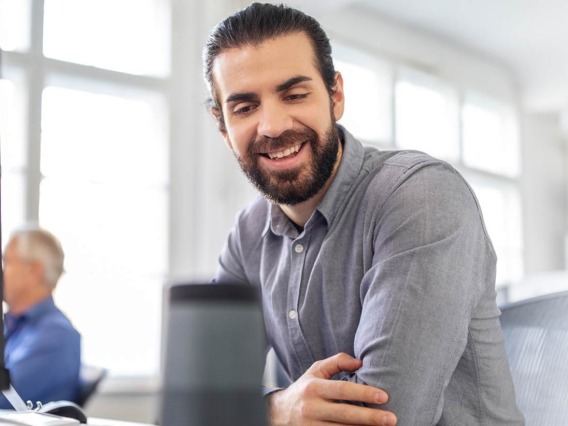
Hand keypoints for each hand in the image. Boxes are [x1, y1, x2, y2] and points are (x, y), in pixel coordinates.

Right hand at [267, 352, 396, 425]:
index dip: (363, 393)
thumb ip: (337, 362)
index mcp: (313, 387)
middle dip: (369, 418)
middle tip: (392, 419)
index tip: (384, 396)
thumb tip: (360, 362)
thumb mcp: (315, 370)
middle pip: (344, 414)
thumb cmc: (304, 389)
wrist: (278, 413)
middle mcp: (311, 408)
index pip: (341, 389)